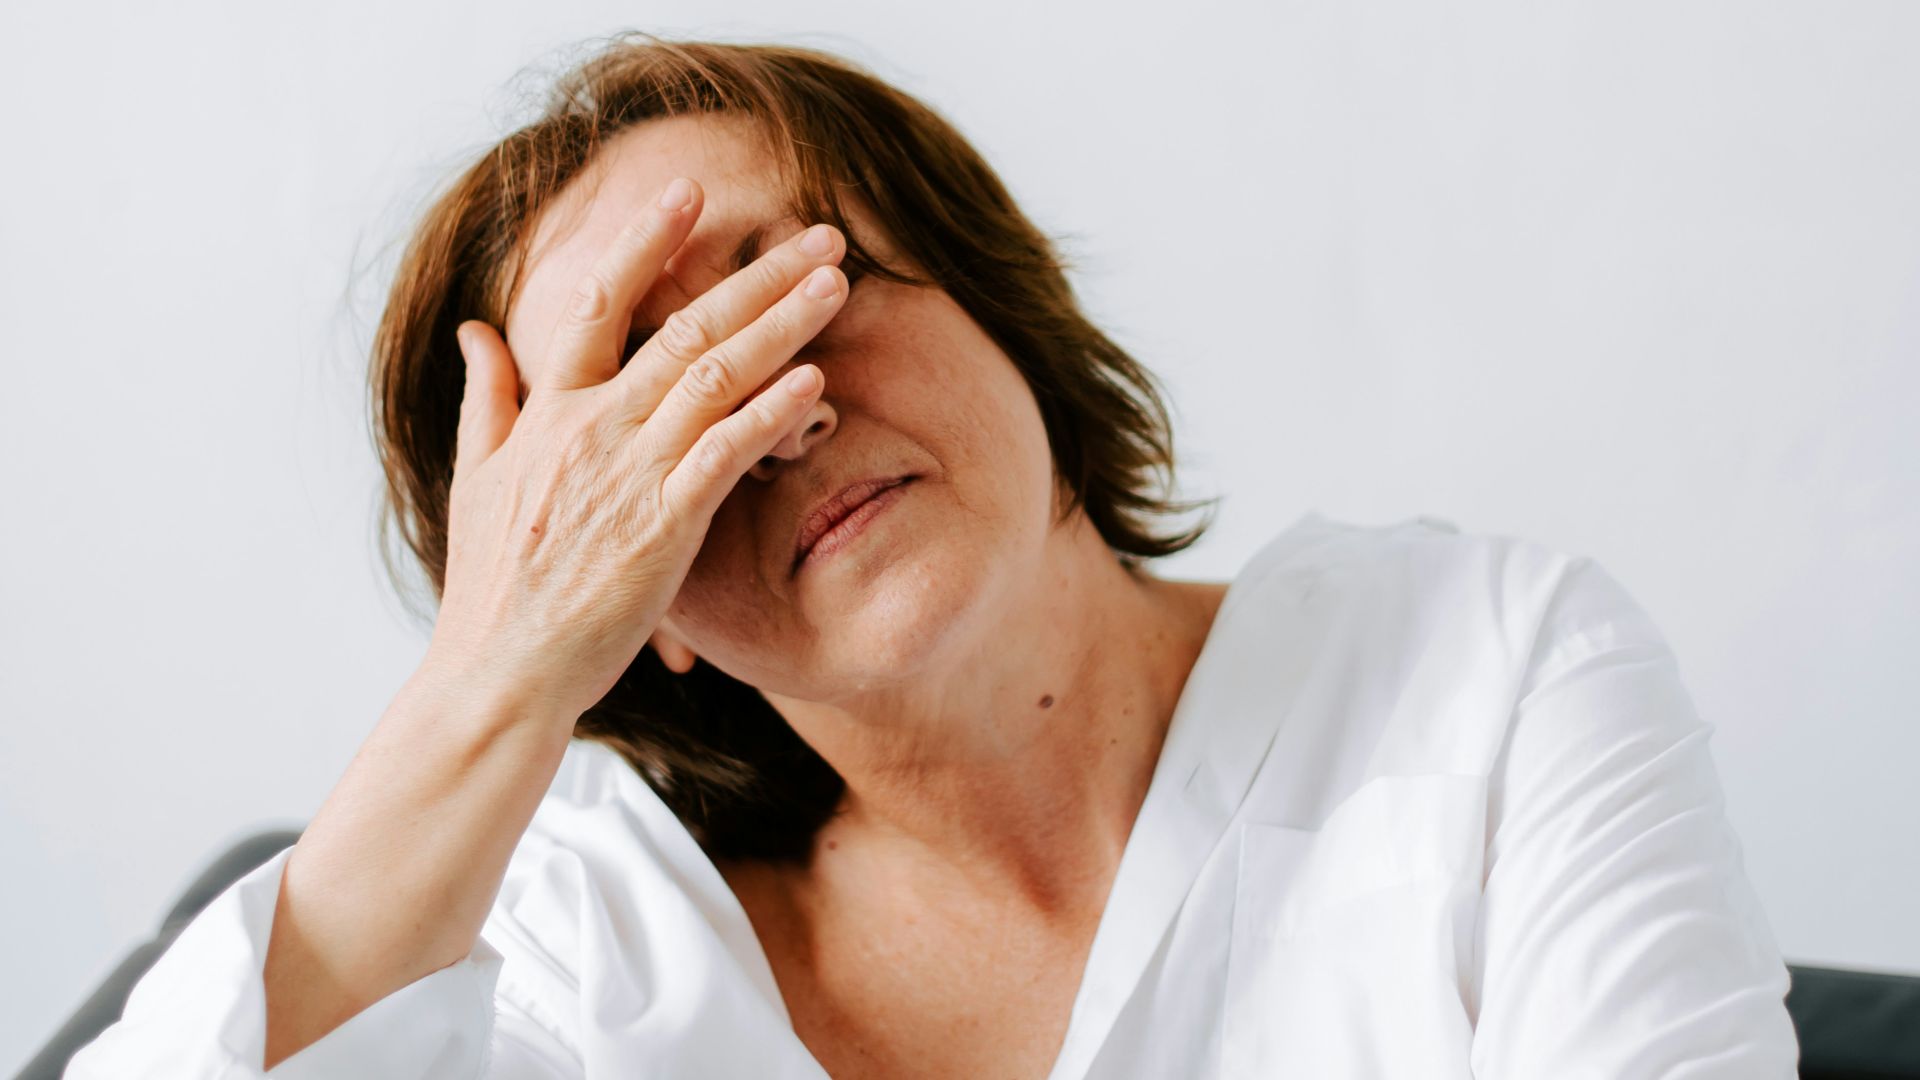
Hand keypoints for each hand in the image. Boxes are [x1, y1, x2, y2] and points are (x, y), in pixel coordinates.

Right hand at [422, 176, 846, 721]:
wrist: (499, 673)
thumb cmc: (492, 584)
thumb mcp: (475, 477)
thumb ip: (485, 396)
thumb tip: (475, 328)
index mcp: (549, 411)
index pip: (598, 302)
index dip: (645, 242)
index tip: (691, 192)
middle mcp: (592, 429)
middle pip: (683, 326)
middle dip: (757, 274)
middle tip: (821, 232)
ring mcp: (628, 475)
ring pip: (715, 376)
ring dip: (782, 323)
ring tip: (836, 282)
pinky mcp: (662, 528)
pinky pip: (723, 454)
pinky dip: (768, 411)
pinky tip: (814, 378)